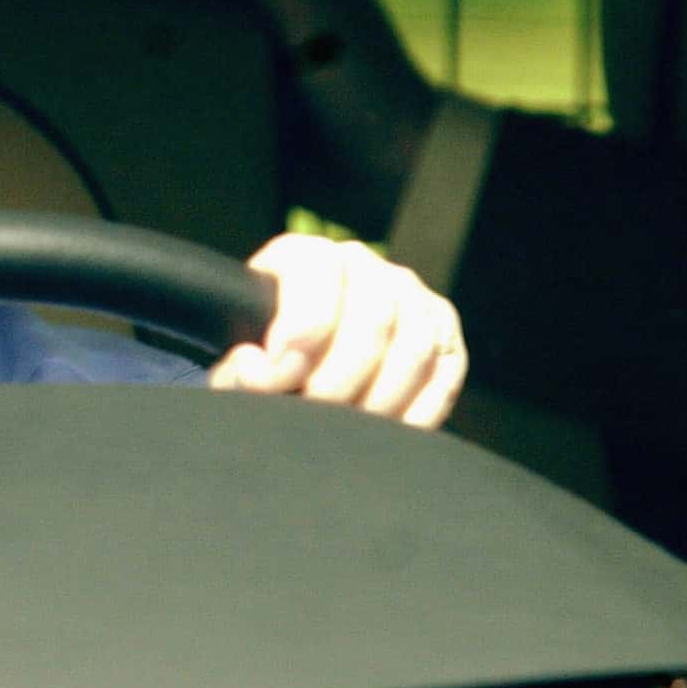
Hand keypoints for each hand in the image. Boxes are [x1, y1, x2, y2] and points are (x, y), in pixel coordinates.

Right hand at [41, 0, 439, 237]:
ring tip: (60, 40)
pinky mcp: (252, 103)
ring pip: (167, 27)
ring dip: (117, 28)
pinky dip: (143, 75)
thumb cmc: (354, 71)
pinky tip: (107, 91)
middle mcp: (259, 2)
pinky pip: (183, 77)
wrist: (397, 163)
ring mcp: (254, 53)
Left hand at [209, 235, 465, 428]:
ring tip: (346, 428)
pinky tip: (385, 432)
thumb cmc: (267, 357)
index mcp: (306, 255)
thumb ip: (243, 367)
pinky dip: (417, 412)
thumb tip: (259, 369)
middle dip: (339, 377)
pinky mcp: (444, 336)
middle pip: (372, 318)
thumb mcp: (244, 357)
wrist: (300, 368)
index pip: (317, 274)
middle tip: (312, 409)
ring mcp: (411, 296)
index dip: (301, 328)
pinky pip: (443, 374)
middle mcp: (363, 265)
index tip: (280, 372)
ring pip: (414, 347)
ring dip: (379, 399)